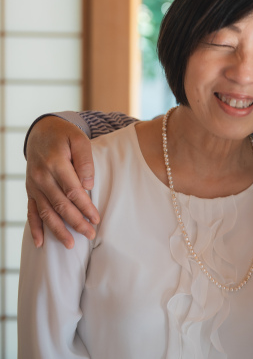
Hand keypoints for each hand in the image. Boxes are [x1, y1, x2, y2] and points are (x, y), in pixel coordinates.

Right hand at [25, 116, 98, 248]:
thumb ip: (85, 161)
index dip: (85, 206)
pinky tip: (40, 243)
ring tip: (70, 245)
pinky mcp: (30, 191)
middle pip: (60, 204)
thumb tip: (88, 185)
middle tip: (90, 235)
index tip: (97, 219)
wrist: (41, 132)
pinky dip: (34, 228)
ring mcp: (34, 185)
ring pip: (46, 212)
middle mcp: (41, 177)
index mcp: (55, 163)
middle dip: (76, 222)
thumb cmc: (65, 136)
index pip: (72, 191)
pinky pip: (31, 212)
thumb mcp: (79, 140)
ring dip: (57, 230)